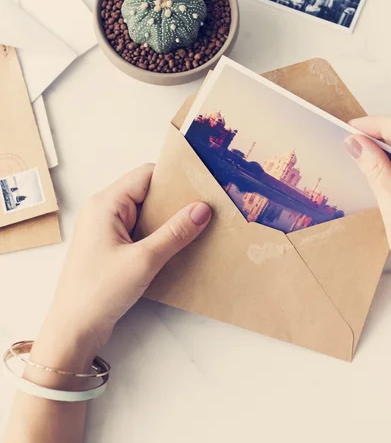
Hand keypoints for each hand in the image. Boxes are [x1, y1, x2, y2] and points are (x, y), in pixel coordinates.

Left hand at [37, 164, 210, 365]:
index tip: (200, 184)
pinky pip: (140, 230)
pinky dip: (159, 234)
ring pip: (145, 212)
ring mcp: (106, 229)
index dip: (173, 177)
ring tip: (196, 225)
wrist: (73, 330)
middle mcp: (104, 211)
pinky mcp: (111, 246)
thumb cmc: (99, 292)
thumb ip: (175, 232)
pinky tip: (178, 243)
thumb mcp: (144, 260)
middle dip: (174, 200)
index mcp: (106, 204)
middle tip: (204, 207)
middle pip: (147, 192)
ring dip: (168, 219)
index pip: (146, 174)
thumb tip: (202, 209)